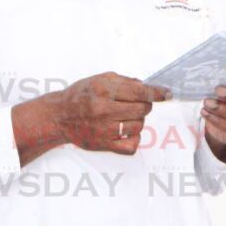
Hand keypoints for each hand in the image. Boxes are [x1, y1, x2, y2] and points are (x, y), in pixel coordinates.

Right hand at [45, 72, 170, 154]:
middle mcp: (103, 110)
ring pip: (139, 126)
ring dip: (136, 121)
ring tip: (123, 117)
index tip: (166, 94)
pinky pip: (131, 145)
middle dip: (144, 105)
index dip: (156, 93)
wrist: (59, 116)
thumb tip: (146, 86)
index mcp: (103, 90)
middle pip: (142, 109)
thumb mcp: (98, 79)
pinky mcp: (103, 144)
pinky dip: (133, 139)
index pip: (139, 92)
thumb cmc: (79, 96)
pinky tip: (125, 132)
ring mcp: (104, 129)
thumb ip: (123, 81)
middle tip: (133, 104)